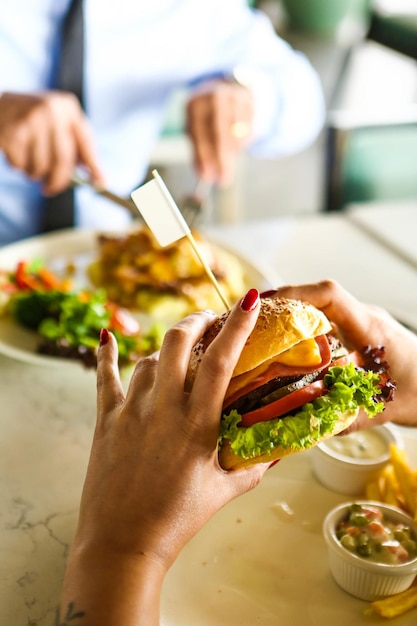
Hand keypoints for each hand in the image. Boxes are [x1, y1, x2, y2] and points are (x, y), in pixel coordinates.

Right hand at [0, 91, 103, 194]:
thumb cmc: (27, 120)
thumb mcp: (54, 123)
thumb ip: (73, 144)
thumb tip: (95, 177)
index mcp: (67, 105)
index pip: (85, 141)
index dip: (94, 165)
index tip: (101, 184)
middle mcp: (51, 109)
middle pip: (64, 159)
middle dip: (58, 180)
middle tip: (50, 189)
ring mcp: (32, 119)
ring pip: (42, 166)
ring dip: (34, 173)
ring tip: (26, 161)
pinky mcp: (13, 132)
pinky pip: (21, 165)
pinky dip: (17, 166)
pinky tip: (13, 151)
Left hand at [59, 293, 268, 624]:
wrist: (122, 543)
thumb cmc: (178, 518)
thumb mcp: (226, 490)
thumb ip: (256, 464)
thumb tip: (282, 447)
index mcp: (197, 423)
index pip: (221, 360)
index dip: (237, 325)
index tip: (249, 299)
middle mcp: (163, 408)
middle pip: (179, 342)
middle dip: (197, 321)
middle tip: (210, 320)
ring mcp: (131, 410)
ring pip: (149, 358)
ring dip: (168, 348)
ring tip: (180, 353)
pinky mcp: (105, 420)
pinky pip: (104, 377)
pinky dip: (106, 355)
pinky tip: (108, 335)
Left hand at [186, 79, 253, 185]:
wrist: (227, 89)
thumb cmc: (209, 118)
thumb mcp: (198, 132)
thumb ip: (200, 154)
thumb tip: (205, 176)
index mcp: (195, 105)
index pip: (197, 134)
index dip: (202, 157)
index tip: (207, 177)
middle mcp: (213, 97)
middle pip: (218, 131)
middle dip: (221, 158)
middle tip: (224, 179)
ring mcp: (232, 96)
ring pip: (236, 131)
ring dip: (233, 150)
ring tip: (230, 154)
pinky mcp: (248, 100)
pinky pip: (248, 128)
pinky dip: (244, 141)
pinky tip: (238, 140)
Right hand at [266, 280, 416, 431]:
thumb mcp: (382, 408)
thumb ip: (343, 417)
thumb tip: (302, 427)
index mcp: (370, 326)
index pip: (329, 294)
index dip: (294, 294)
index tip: (264, 305)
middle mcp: (363, 319)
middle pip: (316, 299)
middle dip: (281, 308)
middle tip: (249, 325)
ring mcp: (360, 326)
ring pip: (318, 313)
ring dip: (289, 322)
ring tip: (259, 339)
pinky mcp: (358, 337)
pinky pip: (325, 327)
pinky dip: (302, 336)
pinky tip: (285, 355)